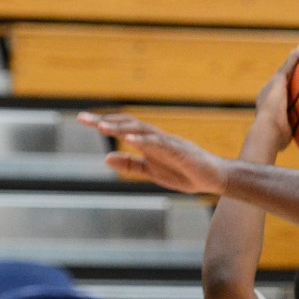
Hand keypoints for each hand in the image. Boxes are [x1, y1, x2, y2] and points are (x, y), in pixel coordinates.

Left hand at [77, 113, 226, 194]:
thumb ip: (131, 164)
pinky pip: (160, 144)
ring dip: (122, 128)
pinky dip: (145, 141)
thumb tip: (106, 157)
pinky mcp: (180, 151)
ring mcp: (169, 143)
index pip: (124, 128)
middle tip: (85, 119)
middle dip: (107, 121)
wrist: (215, 179)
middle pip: (129, 124)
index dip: (105, 123)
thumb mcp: (152, 171)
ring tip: (103, 126)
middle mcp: (157, 138)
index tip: (83, 119)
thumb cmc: (186, 174)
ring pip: (142, 130)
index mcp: (150, 143)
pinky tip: (130, 140)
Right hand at [251, 46, 298, 153]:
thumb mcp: (285, 137)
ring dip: (291, 62)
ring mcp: (271, 85)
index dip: (282, 93)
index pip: (277, 98)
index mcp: (267, 107)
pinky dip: (294, 58)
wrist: (267, 130)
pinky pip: (288, 67)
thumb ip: (291, 136)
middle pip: (279, 82)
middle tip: (292, 69)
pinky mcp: (277, 81)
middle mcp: (267, 93)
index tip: (286, 91)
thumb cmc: (275, 139)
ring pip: (284, 71)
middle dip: (286, 74)